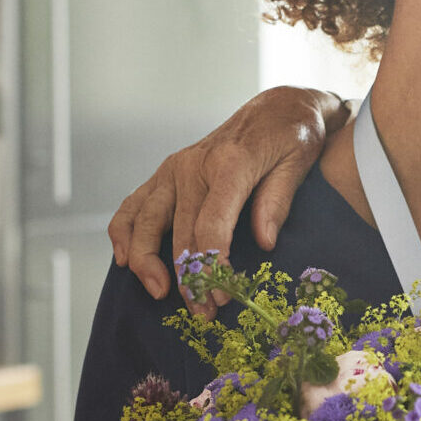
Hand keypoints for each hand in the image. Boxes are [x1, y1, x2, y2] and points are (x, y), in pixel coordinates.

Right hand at [109, 87, 345, 304]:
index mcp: (229, 163)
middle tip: (204, 313)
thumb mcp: (298, 162)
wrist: (277, 106)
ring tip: (160, 294)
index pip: (212, 223)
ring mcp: (173, 169)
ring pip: (145, 221)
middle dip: (189, 277)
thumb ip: (278, 201)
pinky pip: (133, 205)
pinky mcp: (165, 173)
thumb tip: (264, 243)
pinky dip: (122, 233)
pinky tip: (124, 261)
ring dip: (147, 263)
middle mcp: (193, 165)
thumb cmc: (292, 136)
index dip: (212, 264)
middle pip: (179, 232)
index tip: (222, 296)